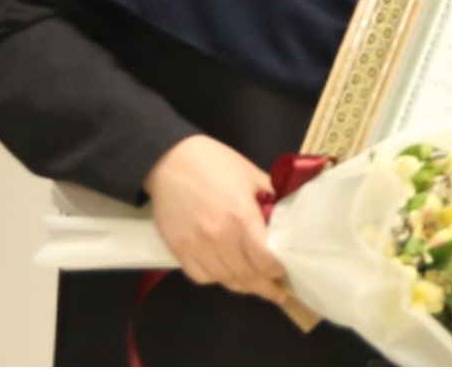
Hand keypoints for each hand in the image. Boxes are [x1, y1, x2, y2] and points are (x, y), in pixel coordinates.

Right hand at [140, 133, 292, 303]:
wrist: (166, 158)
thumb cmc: (211, 162)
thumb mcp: (248, 172)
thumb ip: (270, 195)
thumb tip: (285, 214)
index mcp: (242, 218)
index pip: (266, 261)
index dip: (278, 270)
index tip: (283, 271)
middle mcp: (221, 238)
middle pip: (248, 276)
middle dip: (266, 286)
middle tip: (275, 292)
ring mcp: (197, 246)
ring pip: (226, 280)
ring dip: (243, 286)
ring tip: (251, 286)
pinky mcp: (178, 249)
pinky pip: (201, 277)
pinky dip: (214, 278)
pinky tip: (222, 273)